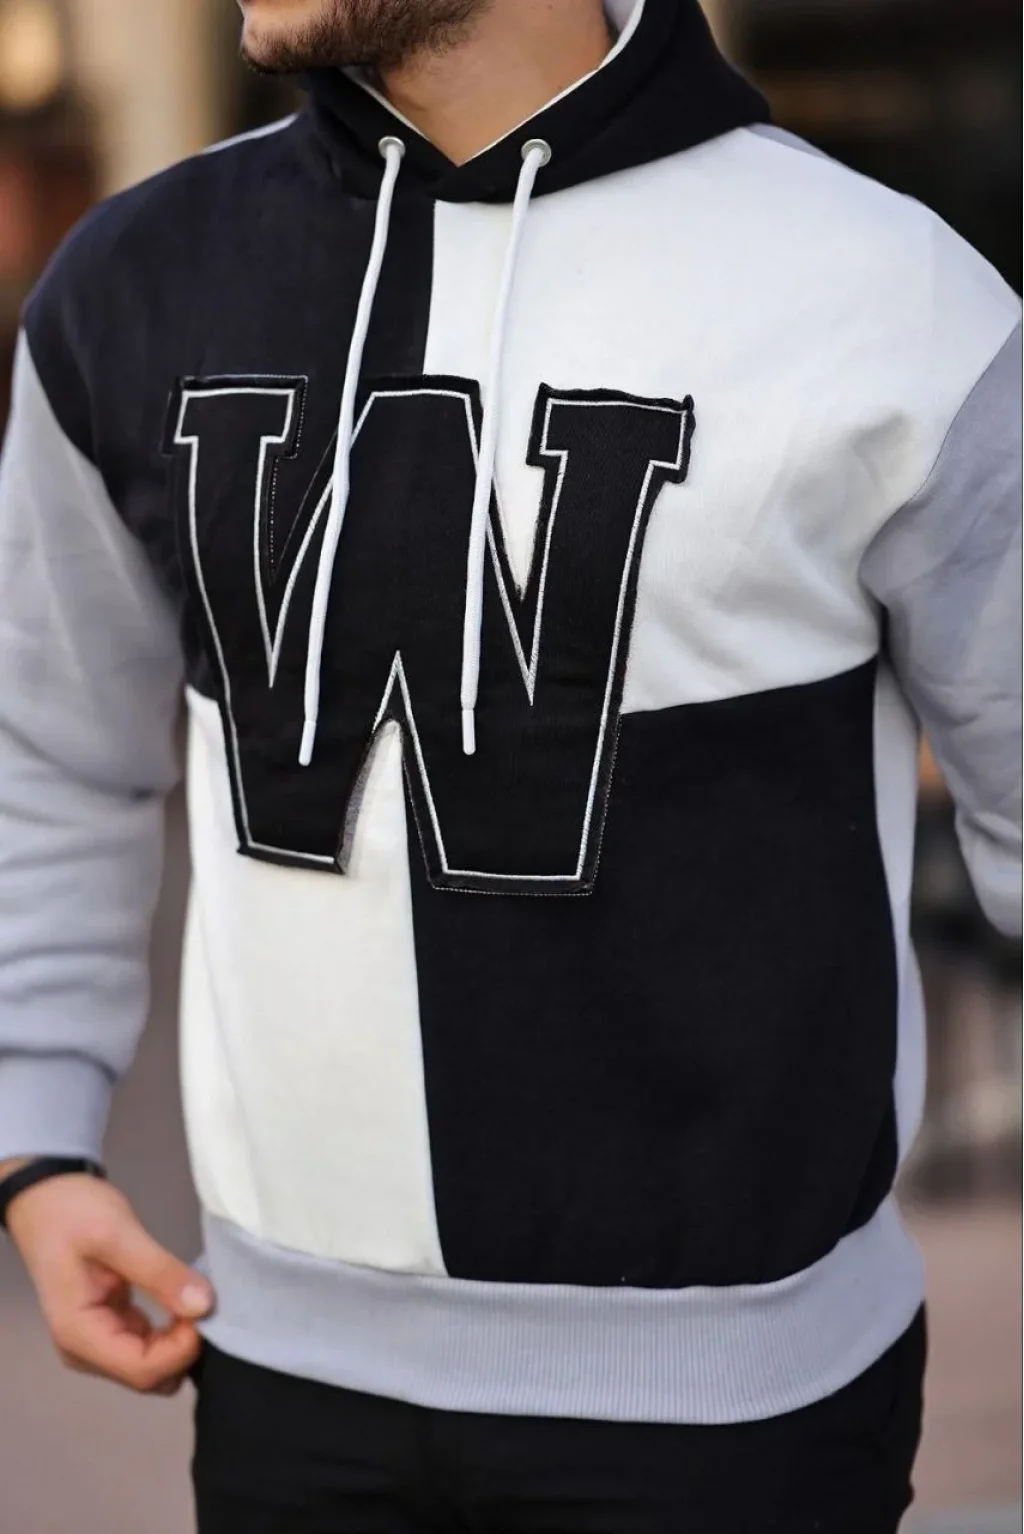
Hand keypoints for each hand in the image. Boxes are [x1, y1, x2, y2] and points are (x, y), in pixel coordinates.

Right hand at [4, 1167, 214, 1394]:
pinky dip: (171, 1331)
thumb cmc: (72, 1213)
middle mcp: (87, 1350)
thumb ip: (159, 1272)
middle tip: (206, 1302)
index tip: (206, 1310)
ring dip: (179, 1340)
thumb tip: (204, 1306)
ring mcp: (98, 1342)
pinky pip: (148, 1346)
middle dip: (183, 1348)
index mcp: (79, 1334)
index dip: (181, 1349)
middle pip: (148, 1376)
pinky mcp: (111, 1326)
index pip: (141, 1370)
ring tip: (197, 1297)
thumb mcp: (118, 1234)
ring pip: (152, 1366)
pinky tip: (183, 1300)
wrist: (46, 1198)